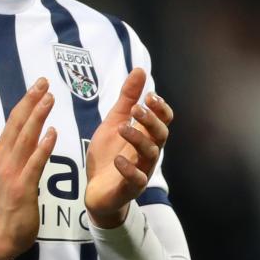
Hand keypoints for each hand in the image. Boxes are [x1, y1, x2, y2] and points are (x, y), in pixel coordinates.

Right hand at [0, 78, 56, 259]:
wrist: (2, 233)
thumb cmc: (10, 201)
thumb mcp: (11, 170)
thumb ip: (20, 151)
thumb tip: (32, 130)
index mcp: (3, 152)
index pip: (15, 120)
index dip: (26, 100)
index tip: (38, 84)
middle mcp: (5, 157)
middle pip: (18, 124)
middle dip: (31, 101)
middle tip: (44, 82)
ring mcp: (13, 172)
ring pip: (26, 139)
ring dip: (37, 117)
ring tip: (49, 99)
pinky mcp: (23, 187)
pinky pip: (34, 164)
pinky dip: (43, 147)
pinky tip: (52, 133)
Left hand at [84, 68, 171, 228]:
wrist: (96, 190)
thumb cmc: (109, 154)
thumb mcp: (114, 122)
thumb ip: (126, 98)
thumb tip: (140, 69)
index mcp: (146, 136)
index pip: (163, 120)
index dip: (160, 108)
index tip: (149, 96)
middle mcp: (148, 152)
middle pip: (161, 135)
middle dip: (151, 121)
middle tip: (136, 109)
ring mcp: (141, 171)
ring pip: (150, 154)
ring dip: (138, 139)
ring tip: (123, 127)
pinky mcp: (129, 188)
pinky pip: (136, 180)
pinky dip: (128, 169)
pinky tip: (118, 159)